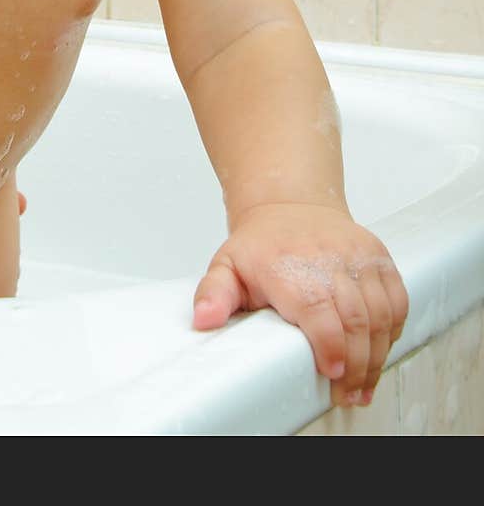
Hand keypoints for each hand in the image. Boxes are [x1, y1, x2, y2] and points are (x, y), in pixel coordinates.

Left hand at [192, 204, 408, 407]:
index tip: (331, 375)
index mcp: (289, 266)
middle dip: (357, 365)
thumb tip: (203, 319)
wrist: (291, 203)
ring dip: (377, 354)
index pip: (318, 310)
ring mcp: (357, 256)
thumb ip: (213, 294)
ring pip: (380, 312)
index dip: (330, 346)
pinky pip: (397, 297)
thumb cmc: (261, 244)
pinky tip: (381, 350)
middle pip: (355, 319)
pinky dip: (394, 328)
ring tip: (365, 384)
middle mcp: (328, 258)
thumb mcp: (227, 266)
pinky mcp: (377, 255)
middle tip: (350, 395)